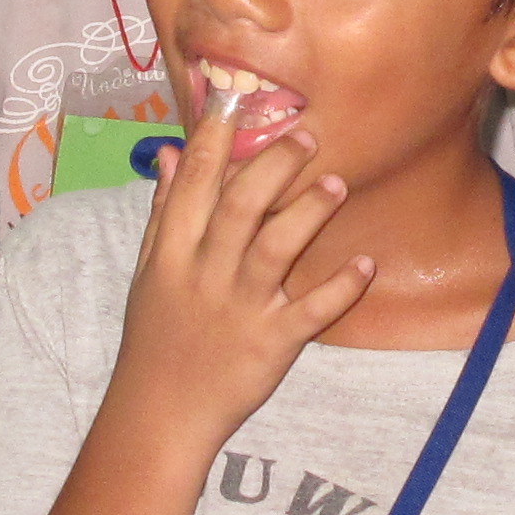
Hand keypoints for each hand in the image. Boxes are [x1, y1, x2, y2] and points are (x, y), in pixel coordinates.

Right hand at [99, 96, 373, 451]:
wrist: (160, 414)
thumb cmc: (156, 337)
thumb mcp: (149, 272)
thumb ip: (165, 213)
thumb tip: (170, 154)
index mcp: (173, 254)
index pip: (194, 185)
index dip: (214, 140)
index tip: (234, 101)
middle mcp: (206, 275)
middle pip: (240, 208)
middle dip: (274, 167)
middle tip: (308, 136)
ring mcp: (240, 310)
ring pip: (275, 250)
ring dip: (308, 213)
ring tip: (338, 184)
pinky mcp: (272, 344)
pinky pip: (311, 311)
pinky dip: (339, 288)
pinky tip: (366, 265)